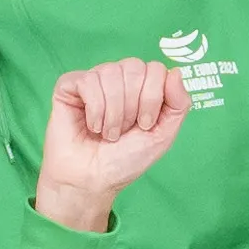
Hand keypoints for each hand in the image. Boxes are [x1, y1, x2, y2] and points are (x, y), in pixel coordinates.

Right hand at [32, 55, 188, 233]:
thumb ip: (179, 104)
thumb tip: (176, 71)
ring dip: (113, 112)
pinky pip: (87, 80)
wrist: (92, 180)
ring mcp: (94, 80)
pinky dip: (94, 109)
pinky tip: (92, 126)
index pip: (156, 69)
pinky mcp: (69, 86)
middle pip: (135, 67)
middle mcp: (118, 78)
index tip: (144, 125)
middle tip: (124, 131)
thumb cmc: (125, 160)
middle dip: (132, 106)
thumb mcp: (163, 135)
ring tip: (108, 133)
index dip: (152, 98)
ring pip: (110, 72)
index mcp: (141, 86)